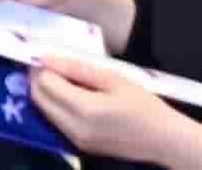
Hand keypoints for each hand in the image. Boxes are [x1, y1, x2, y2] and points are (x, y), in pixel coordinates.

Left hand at [26, 58, 201, 165]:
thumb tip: (47, 58)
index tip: (51, 55)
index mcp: (84, 109)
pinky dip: (55, 105)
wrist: (162, 139)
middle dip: (40, 78)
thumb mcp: (113, 79)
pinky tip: (72, 95)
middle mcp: (75, 128)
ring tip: (66, 78)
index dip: (43, 67)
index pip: (44, 84)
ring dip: (46, 92)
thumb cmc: (143, 105)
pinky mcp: (79, 146)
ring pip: (44, 111)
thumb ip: (77, 68)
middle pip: (39, 98)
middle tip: (55, 64)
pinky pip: (56, 121)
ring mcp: (76, 140)